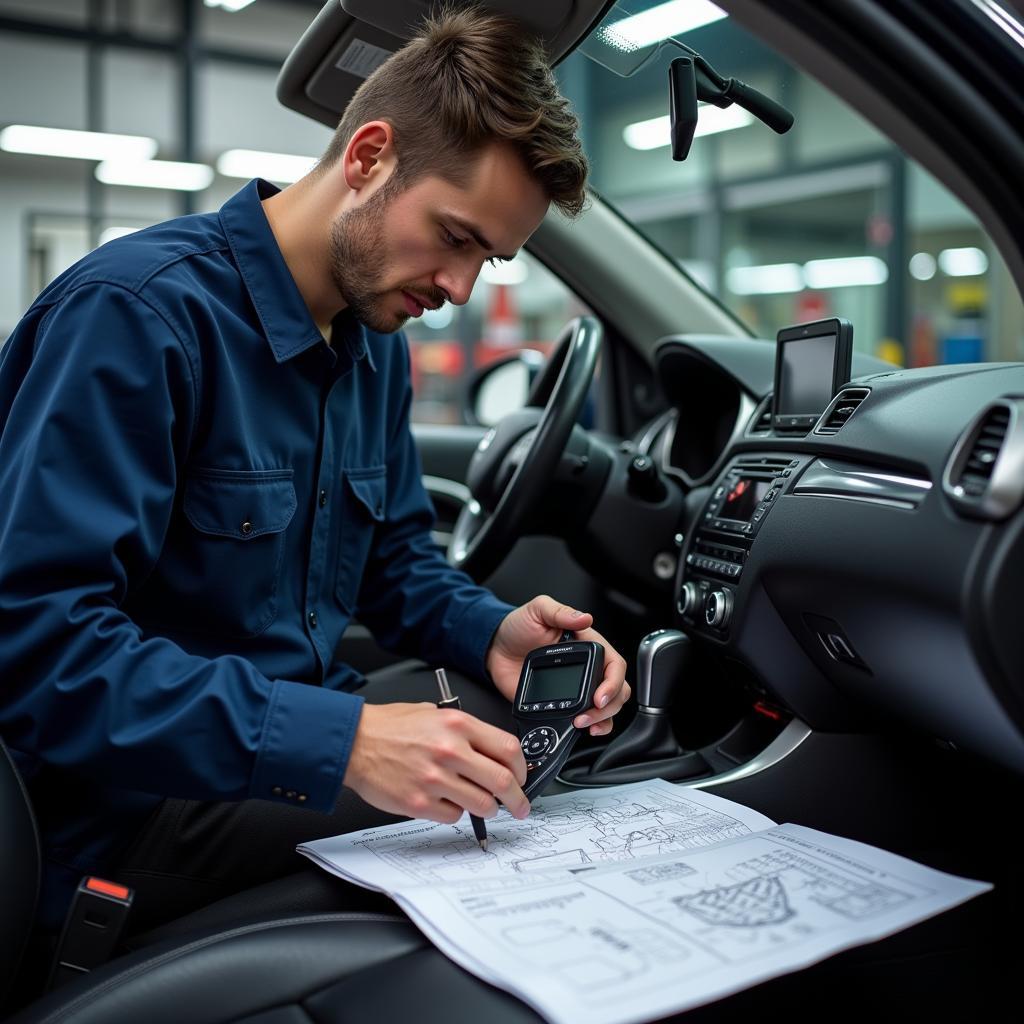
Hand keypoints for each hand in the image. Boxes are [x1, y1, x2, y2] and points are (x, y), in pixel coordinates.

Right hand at [343, 702, 530, 823]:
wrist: (354, 742)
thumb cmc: (390, 726)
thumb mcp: (433, 712)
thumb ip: (464, 730)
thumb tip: (491, 751)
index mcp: (457, 725)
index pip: (508, 749)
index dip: (522, 769)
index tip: (522, 778)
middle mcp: (450, 750)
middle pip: (502, 782)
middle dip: (517, 799)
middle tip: (520, 806)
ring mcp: (434, 779)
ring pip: (482, 804)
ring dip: (489, 809)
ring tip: (484, 806)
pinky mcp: (419, 803)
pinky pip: (453, 816)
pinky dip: (456, 812)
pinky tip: (448, 802)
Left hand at [487, 595, 630, 736]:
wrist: (495, 648)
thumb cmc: (519, 626)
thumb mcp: (539, 611)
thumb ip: (560, 612)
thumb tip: (584, 618)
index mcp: (588, 646)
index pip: (614, 665)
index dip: (613, 683)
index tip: (600, 696)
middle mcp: (588, 668)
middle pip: (617, 690)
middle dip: (609, 706)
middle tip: (589, 714)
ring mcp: (577, 688)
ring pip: (607, 709)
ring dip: (603, 720)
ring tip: (585, 724)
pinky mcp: (563, 704)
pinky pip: (584, 719)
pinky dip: (589, 727)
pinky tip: (582, 729)